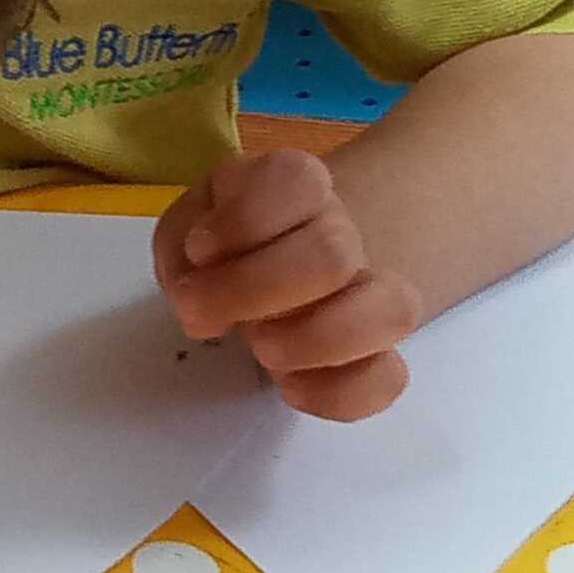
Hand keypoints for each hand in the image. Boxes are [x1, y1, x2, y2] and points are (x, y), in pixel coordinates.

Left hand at [154, 149, 420, 421]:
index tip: (200, 250)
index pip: (299, 181)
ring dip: (314, 339)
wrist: (279, 269)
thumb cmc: (227, 248)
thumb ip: (180, 246)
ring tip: (261, 350)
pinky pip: (387, 379)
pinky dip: (335, 391)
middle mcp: (344, 237)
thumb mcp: (188, 227)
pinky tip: (288, 387)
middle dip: (255, 290)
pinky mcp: (371, 357)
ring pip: (393, 311)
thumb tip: (196, 287)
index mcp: (296, 189)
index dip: (245, 219)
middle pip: (334, 253)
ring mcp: (368, 297)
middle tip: (201, 313)